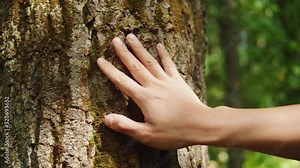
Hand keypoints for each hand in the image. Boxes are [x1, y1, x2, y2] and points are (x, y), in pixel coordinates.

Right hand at [97, 34, 210, 149]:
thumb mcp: (147, 135)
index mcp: (144, 98)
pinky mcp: (178, 81)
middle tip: (114, 40)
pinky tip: (159, 45)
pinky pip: (169, 64)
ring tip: (131, 36)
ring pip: (149, 61)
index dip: (110, 70)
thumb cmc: (174, 133)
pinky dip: (163, 54)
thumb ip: (126, 126)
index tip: (100, 60)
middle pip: (135, 66)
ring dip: (139, 48)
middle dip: (123, 52)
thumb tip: (106, 119)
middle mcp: (154, 86)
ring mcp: (166, 81)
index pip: (122, 82)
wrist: (201, 125)